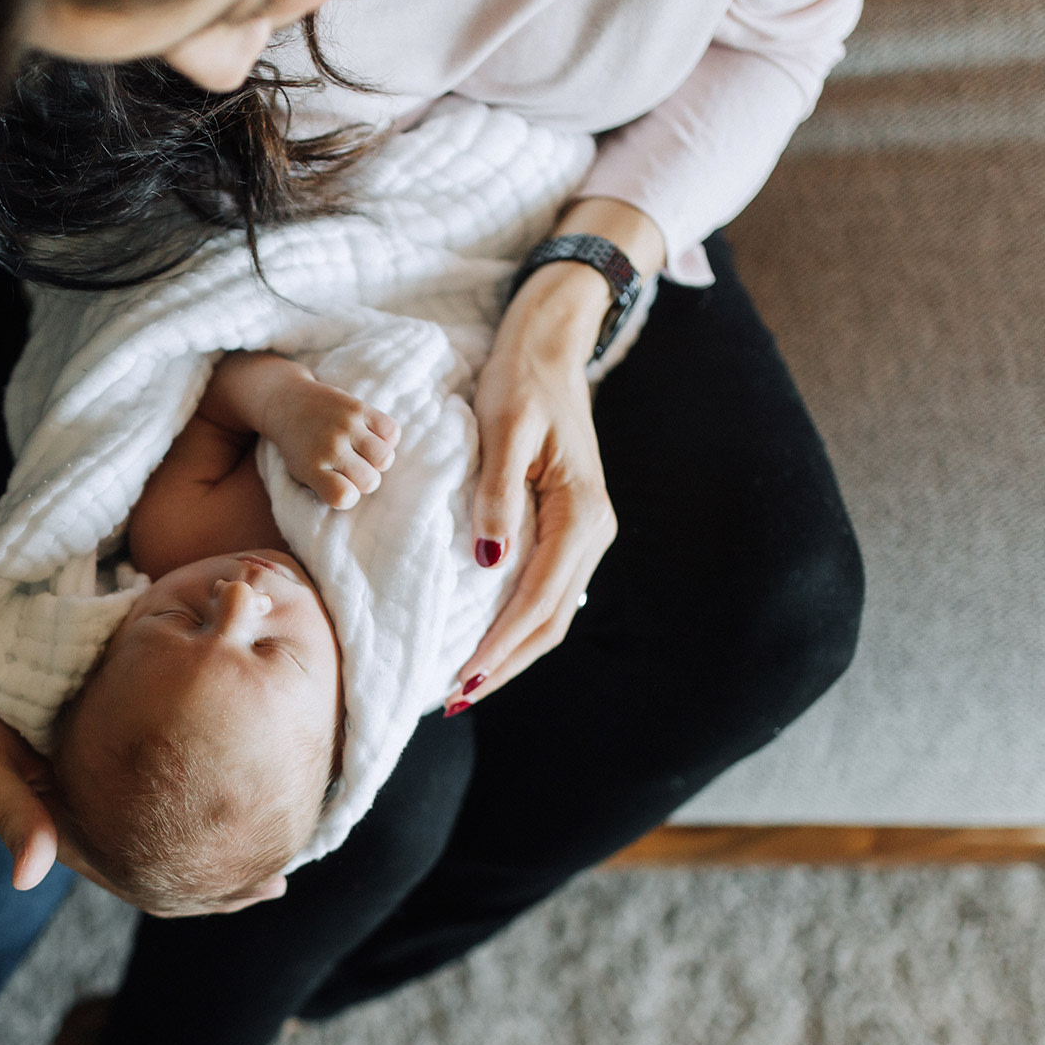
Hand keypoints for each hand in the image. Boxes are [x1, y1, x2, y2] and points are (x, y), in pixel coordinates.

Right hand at [0, 679, 290, 911]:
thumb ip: (10, 816)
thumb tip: (30, 873)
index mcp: (79, 835)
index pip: (152, 879)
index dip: (207, 893)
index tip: (265, 887)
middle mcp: (102, 820)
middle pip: (174, 858)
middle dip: (226, 871)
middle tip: (285, 869)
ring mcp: (108, 792)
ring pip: (175, 822)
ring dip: (221, 826)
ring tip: (278, 824)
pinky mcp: (109, 755)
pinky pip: (165, 780)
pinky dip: (204, 782)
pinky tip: (241, 766)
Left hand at [212, 352, 398, 509]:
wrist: (288, 403)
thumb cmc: (300, 447)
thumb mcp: (302, 472)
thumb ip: (328, 487)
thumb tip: (361, 499)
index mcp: (311, 468)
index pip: (344, 496)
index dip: (349, 496)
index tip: (341, 488)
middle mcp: (329, 446)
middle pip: (370, 481)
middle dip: (366, 479)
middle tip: (352, 468)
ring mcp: (346, 425)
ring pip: (385, 458)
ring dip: (378, 460)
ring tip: (364, 453)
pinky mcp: (359, 407)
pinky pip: (392, 431)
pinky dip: (387, 438)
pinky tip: (371, 436)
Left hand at [449, 199, 662, 709]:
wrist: (553, 344)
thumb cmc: (523, 380)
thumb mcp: (507, 428)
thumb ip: (497, 495)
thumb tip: (490, 561)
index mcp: (581, 515)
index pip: (537, 602)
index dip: (499, 648)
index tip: (461, 680)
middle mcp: (592, 533)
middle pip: (549, 623)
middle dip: (504, 665)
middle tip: (453, 699)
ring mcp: (584, 534)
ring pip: (549, 613)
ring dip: (509, 652)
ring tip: (462, 683)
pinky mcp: (567, 528)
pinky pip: (544, 590)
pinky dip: (514, 623)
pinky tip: (482, 639)